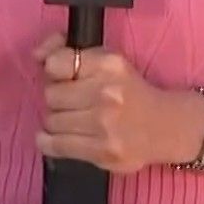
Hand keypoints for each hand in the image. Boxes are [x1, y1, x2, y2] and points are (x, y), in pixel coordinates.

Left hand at [33, 34, 202, 173]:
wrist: (166, 127)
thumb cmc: (131, 92)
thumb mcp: (107, 62)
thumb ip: (68, 52)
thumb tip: (36, 54)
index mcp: (109, 65)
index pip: (56, 63)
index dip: (53, 71)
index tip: (63, 77)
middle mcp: (106, 93)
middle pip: (51, 94)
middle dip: (57, 98)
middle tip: (72, 103)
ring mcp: (105, 125)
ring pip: (52, 120)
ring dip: (57, 121)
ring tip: (73, 121)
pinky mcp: (103, 152)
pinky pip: (56, 145)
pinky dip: (49, 141)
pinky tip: (55, 137)